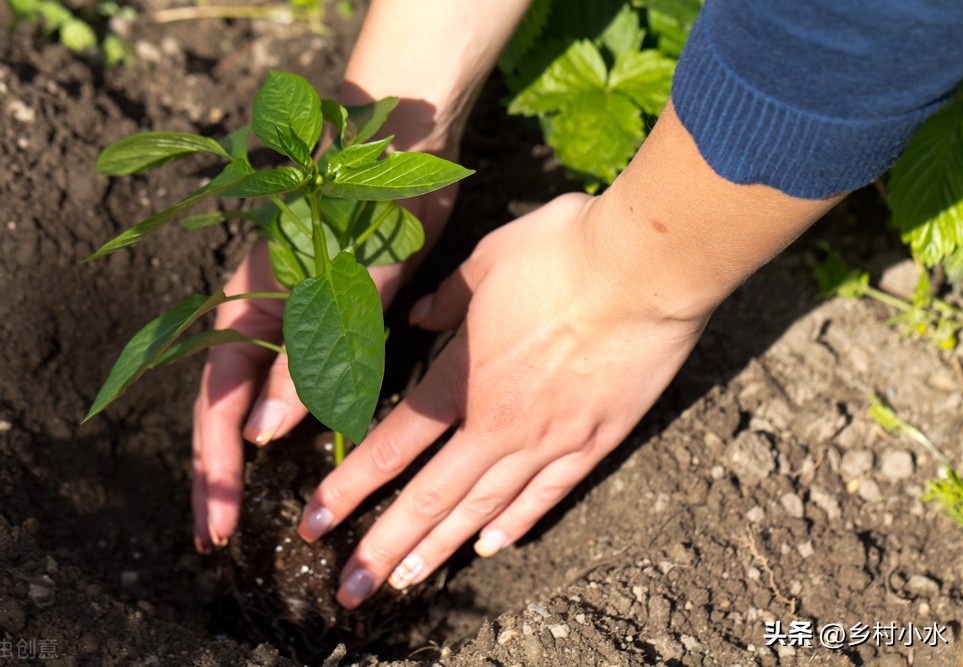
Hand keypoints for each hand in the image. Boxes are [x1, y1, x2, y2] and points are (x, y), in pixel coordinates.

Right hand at [191, 190, 452, 553]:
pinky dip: (289, 416)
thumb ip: (304, 359)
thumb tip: (259, 434)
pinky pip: (293, 376)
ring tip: (243, 503)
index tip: (217, 521)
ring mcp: (284, 316)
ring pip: (254, 395)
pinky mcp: (319, 314)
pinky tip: (294, 448)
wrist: (399, 152)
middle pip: (222, 406)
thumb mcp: (342, 288)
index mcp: (248, 308)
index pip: (216, 401)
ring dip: (247, 451)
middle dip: (217, 470)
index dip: (215, 466)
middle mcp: (256, 316)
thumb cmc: (369, 207)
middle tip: (214, 532)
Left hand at [295, 193, 710, 607]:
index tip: (315, 521)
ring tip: (408, 581)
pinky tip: (491, 547)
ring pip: (485, 507)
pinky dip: (516, 523)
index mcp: (464, 376)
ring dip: (442, 547)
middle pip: (432, 496)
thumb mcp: (486, 261)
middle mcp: (500, 422)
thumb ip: (446, 298)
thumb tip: (418, 317)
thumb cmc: (562, 252)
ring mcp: (550, 438)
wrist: (647, 266)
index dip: (349, 487)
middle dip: (384, 545)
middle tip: (349, 589)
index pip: (392, 445)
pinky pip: (548, 495)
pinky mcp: (596, 441)